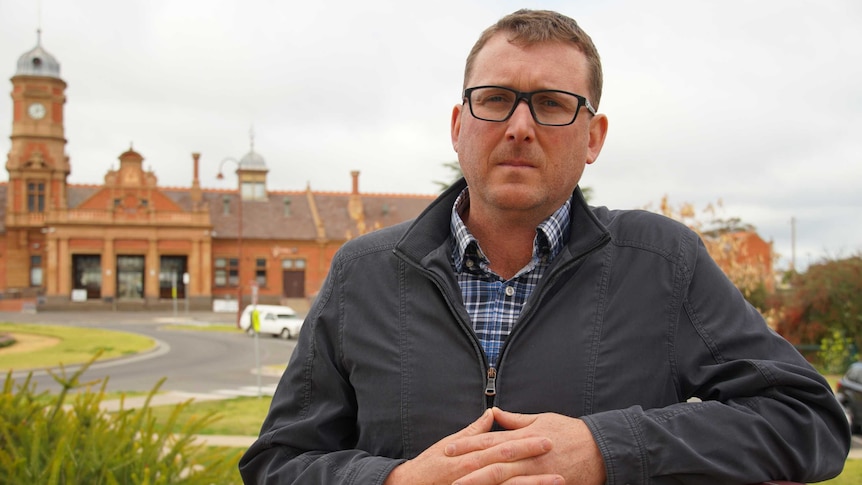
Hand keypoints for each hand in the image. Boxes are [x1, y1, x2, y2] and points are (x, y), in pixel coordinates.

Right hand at [384, 408, 558, 484]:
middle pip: (509, 465)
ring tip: (560, 481)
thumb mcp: (449, 445)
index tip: (547, 437)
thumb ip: (473, 432)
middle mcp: (474, 473)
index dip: (525, 442)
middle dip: (534, 459)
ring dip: (535, 484)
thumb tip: (491, 414)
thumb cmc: (429, 467)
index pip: (502, 446)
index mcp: (470, 457)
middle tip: (558, 454)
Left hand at [444, 408, 605, 484]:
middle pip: (493, 462)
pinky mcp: (548, 483)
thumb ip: (515, 420)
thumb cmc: (571, 433)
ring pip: (506, 479)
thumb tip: (494, 412)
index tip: (449, 449)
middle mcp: (528, 454)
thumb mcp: (542, 420)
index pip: (491, 441)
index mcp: (524, 436)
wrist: (602, 449)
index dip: (469, 445)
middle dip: (469, 467)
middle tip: (448, 472)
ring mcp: (538, 471)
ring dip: (484, 483)